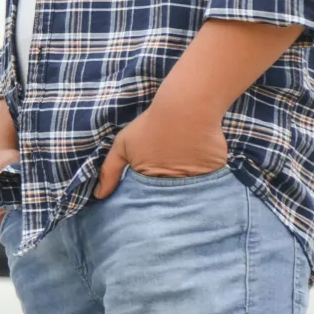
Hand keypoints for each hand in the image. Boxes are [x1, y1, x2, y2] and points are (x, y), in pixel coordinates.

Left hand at [94, 92, 230, 198]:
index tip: (145, 200)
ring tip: (185, 190)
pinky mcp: (214, 176)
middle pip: (168, 203)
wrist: (187, 107)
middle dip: (165, 206)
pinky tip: (202, 181)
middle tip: (164, 197)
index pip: (148, 202)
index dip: (146, 202)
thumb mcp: (123, 145)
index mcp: (151, 182)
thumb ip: (109, 171)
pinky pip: (210, 188)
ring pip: (189, 198)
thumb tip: (99, 196)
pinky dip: (206, 187)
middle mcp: (174, 186)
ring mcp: (196, 182)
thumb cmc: (151, 125)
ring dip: (186, 197)